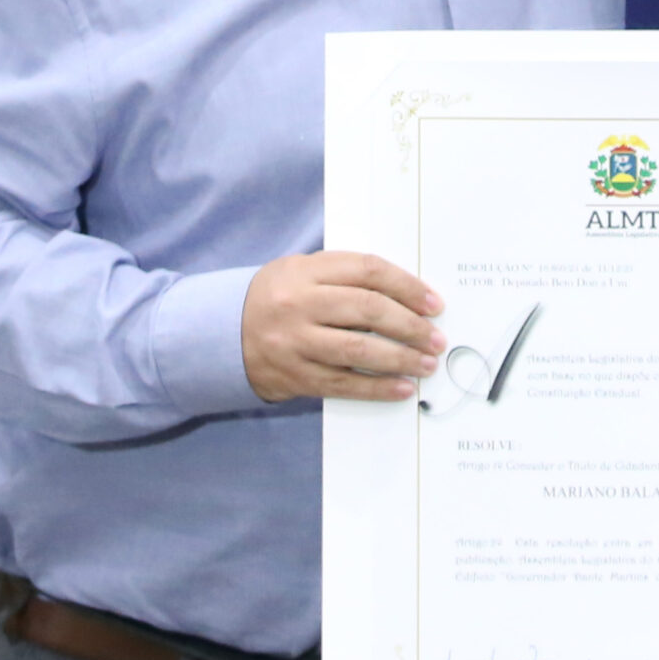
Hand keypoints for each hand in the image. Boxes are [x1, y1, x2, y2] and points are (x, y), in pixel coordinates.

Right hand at [240, 250, 445, 402]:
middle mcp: (298, 304)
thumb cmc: (279, 299)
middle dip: (410, 325)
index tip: (434, 304)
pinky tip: (401, 388)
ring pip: (358, 349)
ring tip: (427, 364)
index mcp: (305, 271)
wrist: (222, 334)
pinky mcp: (294, 375)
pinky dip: (376, 388)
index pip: (368, 271)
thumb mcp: (303, 273)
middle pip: (367, 309)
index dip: (408, 286)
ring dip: (400, 359)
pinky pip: (343, 384)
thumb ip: (346, 277)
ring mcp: (294, 342)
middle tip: (436, 338)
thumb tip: (409, 296)